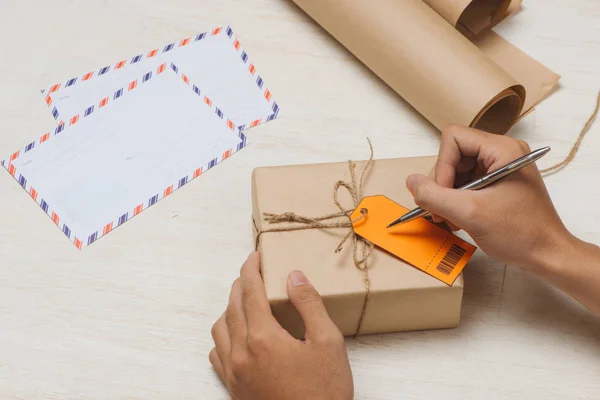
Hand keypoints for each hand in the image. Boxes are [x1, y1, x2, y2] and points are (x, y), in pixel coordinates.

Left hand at [209, 252, 352, 399]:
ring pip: (220, 328)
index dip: (251, 269)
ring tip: (246, 301)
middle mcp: (241, 352)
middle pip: (232, 306)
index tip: (255, 256)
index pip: (249, 291)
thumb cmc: (325, 391)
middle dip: (240, 284)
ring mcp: (234, 372)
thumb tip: (293, 276)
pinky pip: (217, 353)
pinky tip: (237, 335)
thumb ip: (309, 304)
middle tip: (254, 274)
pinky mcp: (233, 388)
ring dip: (230, 308)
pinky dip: (223, 336)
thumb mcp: (327, 342)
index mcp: (263, 337)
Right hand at [406, 125, 572, 270]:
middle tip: (441, 213)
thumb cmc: (519, 234)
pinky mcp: (498, 183)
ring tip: (451, 219)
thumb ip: (435, 195)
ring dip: (447, 195)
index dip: (441, 165)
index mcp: (502, 150)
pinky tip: (459, 219)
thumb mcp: (470, 214)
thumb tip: (410, 181)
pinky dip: (456, 200)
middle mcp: (502, 152)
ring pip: (456, 170)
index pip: (454, 138)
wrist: (548, 256)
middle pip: (453, 154)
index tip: (443, 195)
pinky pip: (466, 182)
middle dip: (442, 184)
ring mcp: (500, 168)